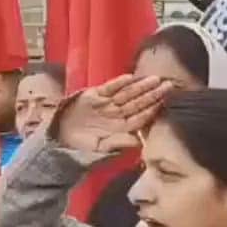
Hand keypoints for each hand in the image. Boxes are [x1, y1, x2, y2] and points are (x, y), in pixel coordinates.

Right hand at [56, 75, 172, 153]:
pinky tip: (130, 78)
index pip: (141, 117)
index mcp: (121, 128)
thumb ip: (119, 143)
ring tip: (154, 79)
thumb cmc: (82, 148)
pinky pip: (109, 88)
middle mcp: (117, 114)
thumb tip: (139, 141)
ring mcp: (106, 104)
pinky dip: (118, 83)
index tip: (165, 103)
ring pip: (127, 93)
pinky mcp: (93, 95)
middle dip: (153, 94)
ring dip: (140, 86)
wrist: (58, 139)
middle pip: (138, 102)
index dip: (153, 109)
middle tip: (168, 85)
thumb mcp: (101, 149)